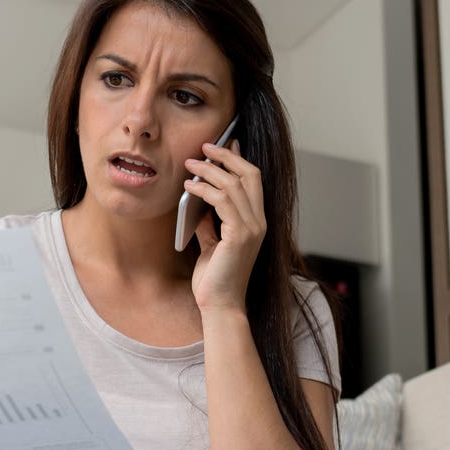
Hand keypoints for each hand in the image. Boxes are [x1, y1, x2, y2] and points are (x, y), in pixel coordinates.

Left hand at [187, 138, 266, 312]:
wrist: (220, 306)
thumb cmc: (215, 278)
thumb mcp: (212, 242)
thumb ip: (210, 221)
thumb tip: (199, 197)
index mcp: (257, 222)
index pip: (254, 180)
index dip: (239, 158)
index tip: (223, 143)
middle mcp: (260, 222)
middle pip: (249, 174)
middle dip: (226, 155)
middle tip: (204, 146)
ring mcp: (252, 228)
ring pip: (233, 184)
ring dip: (209, 170)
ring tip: (189, 165)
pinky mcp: (240, 236)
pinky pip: (222, 201)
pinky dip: (204, 189)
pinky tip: (189, 186)